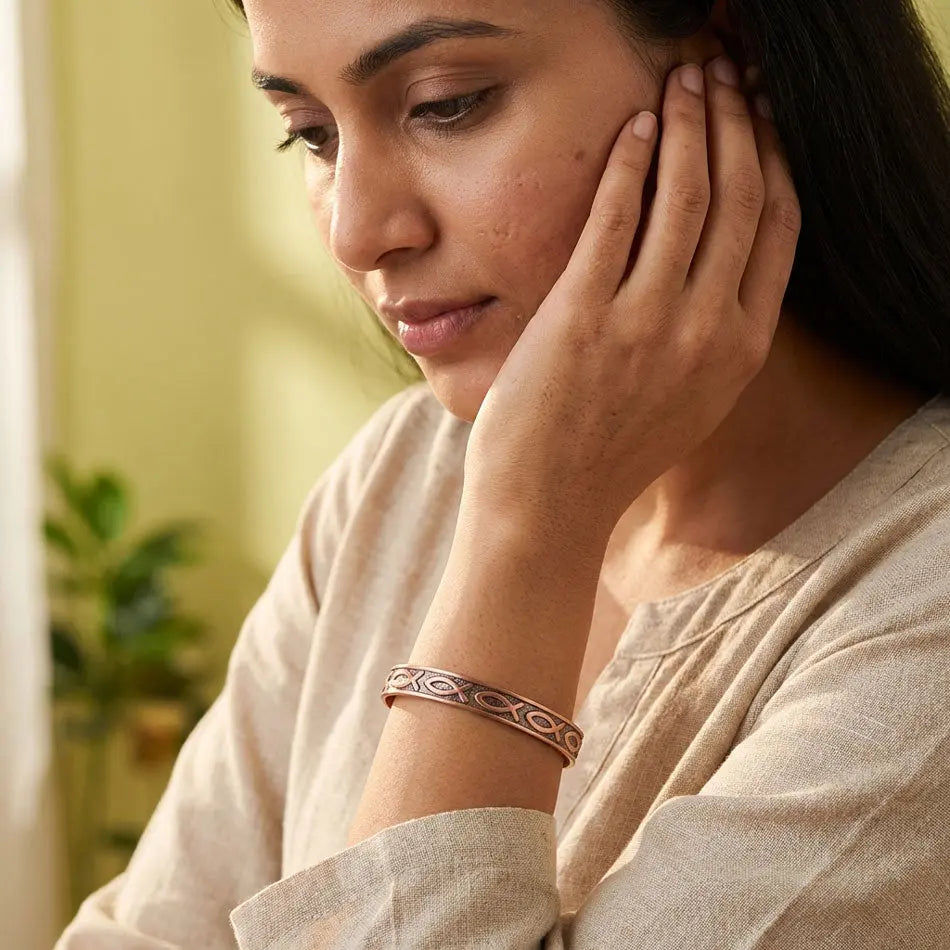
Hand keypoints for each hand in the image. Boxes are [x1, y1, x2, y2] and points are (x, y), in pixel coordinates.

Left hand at [462, 57, 800, 548]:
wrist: (549, 507)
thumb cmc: (609, 455)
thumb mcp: (688, 400)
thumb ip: (712, 336)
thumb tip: (712, 267)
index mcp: (741, 349)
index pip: (777, 227)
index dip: (773, 156)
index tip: (761, 116)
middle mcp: (707, 331)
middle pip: (739, 196)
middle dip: (736, 120)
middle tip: (723, 74)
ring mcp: (647, 323)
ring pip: (687, 195)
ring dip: (690, 123)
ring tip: (684, 80)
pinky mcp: (584, 315)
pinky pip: (617, 217)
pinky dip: (630, 162)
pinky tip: (635, 126)